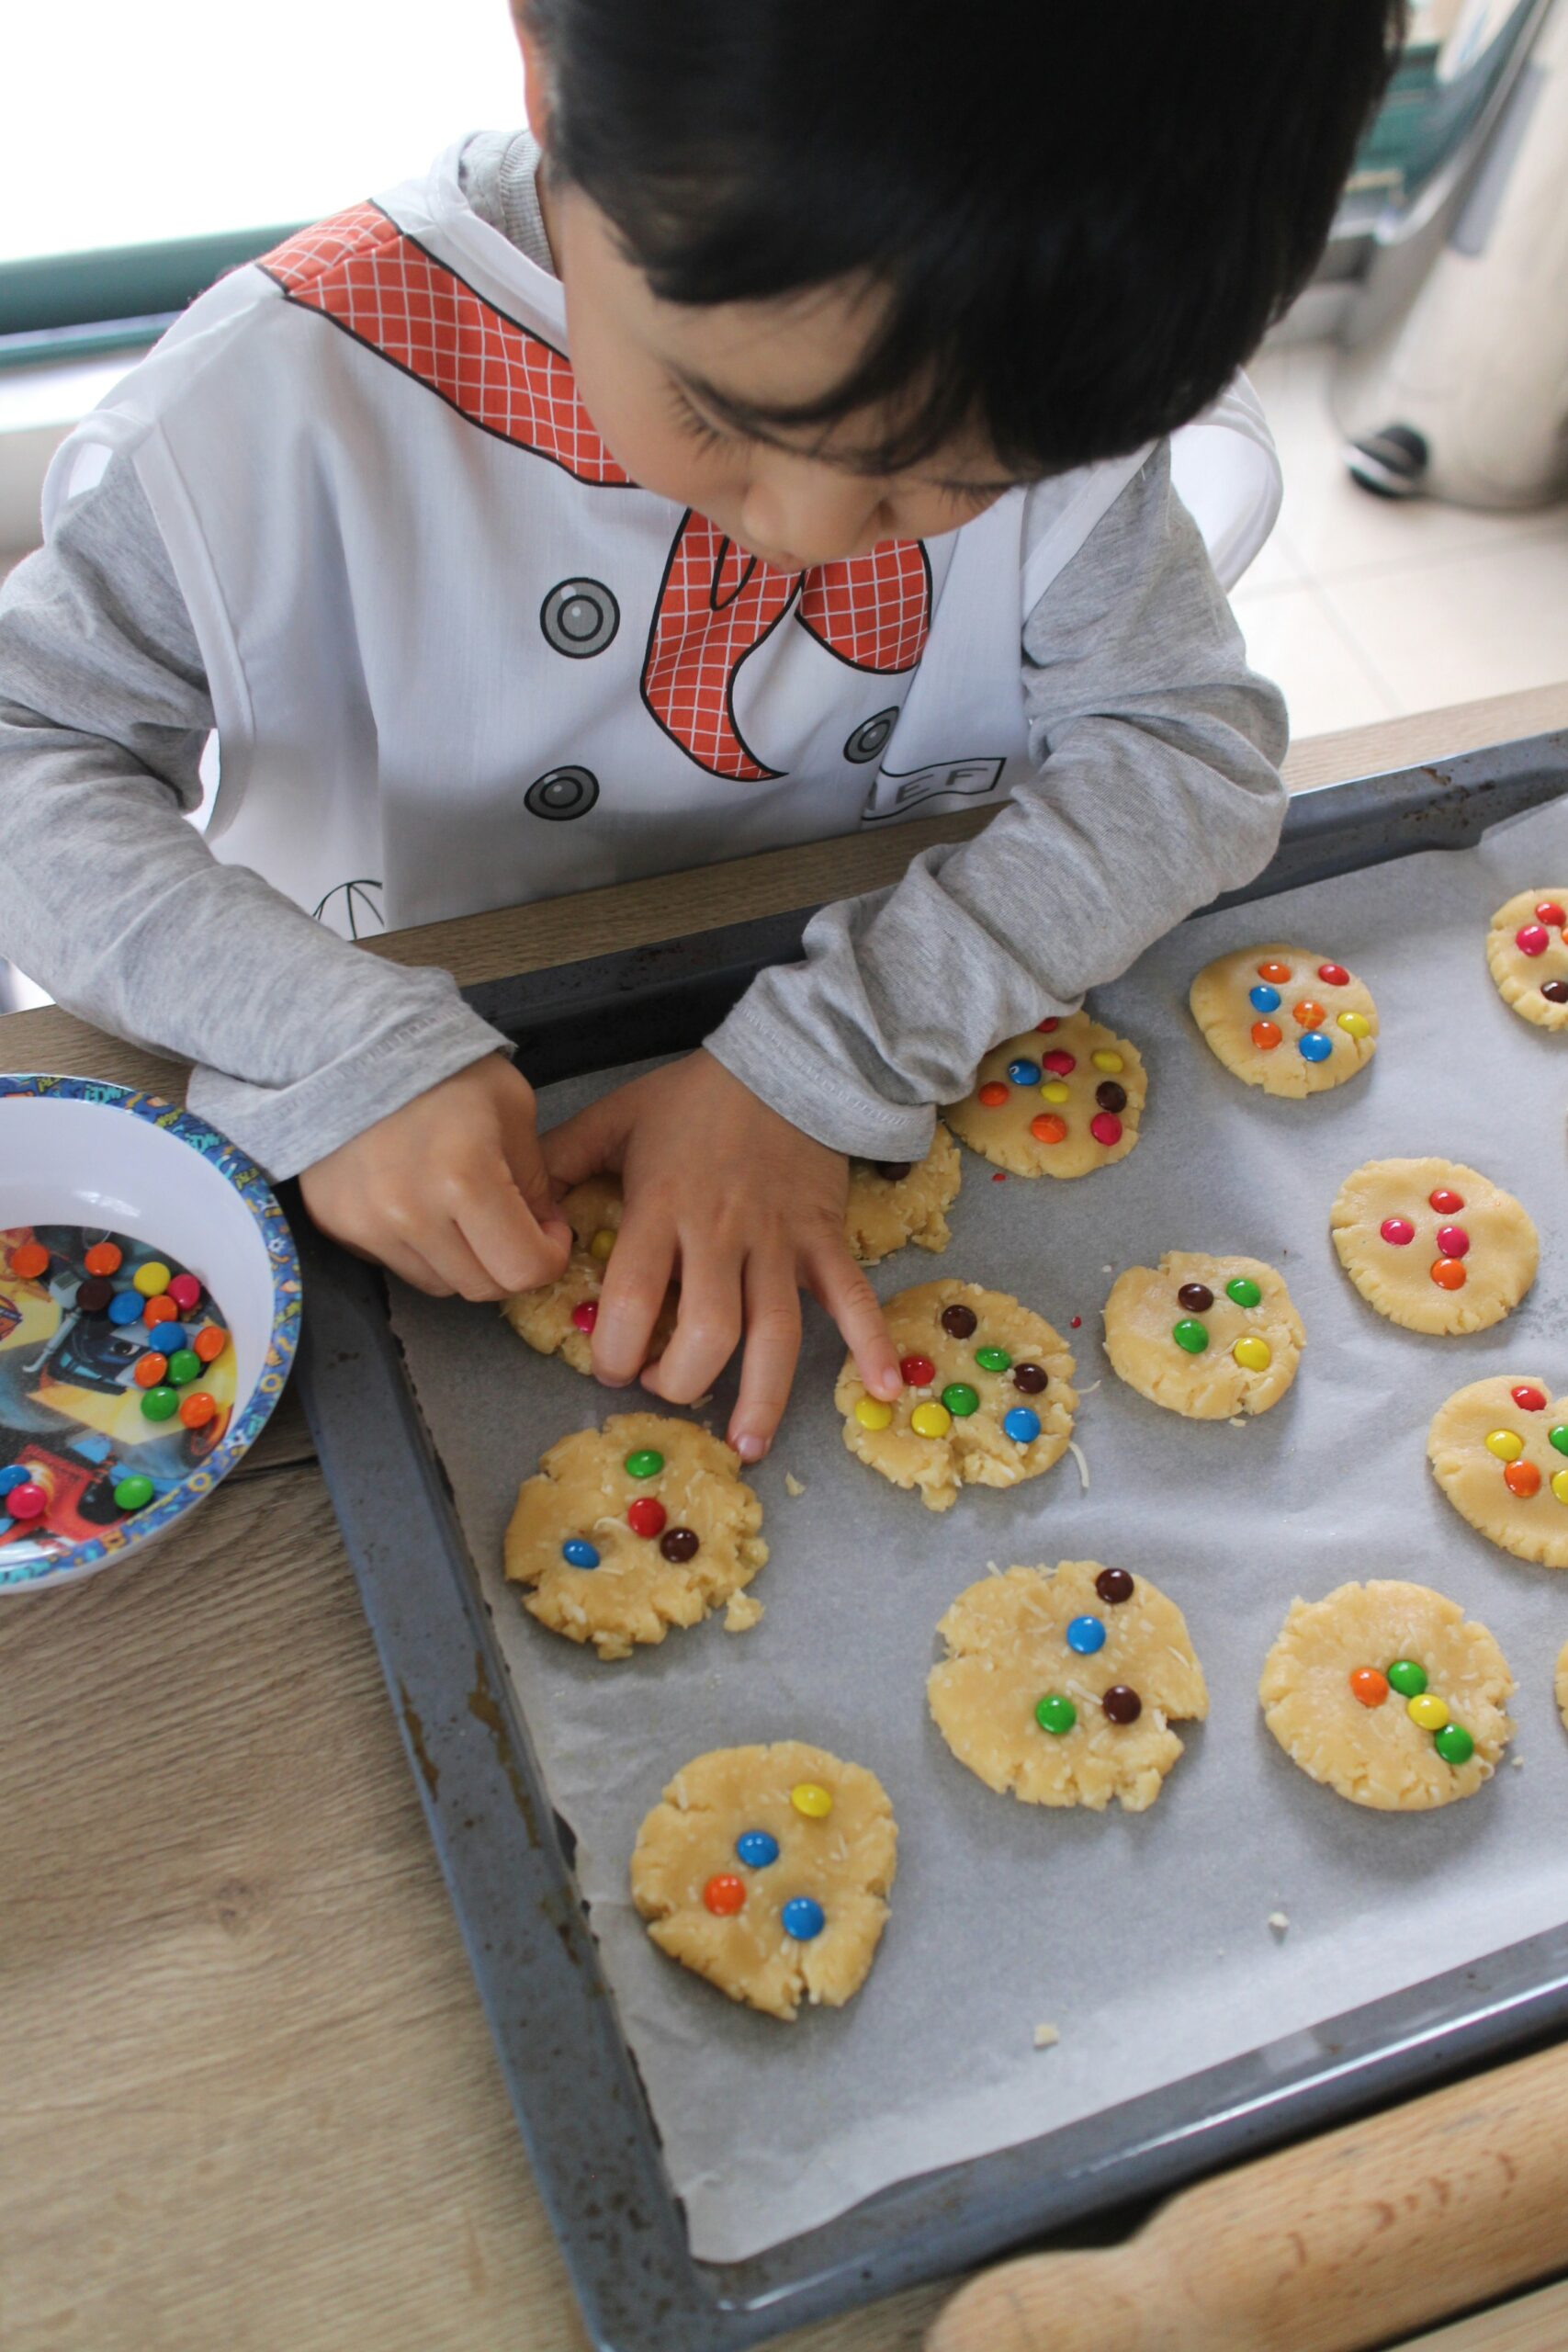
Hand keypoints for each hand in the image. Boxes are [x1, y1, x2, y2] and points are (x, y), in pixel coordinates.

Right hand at [299, 1053, 572, 1298]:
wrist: (353, 1046)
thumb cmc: (446, 1071)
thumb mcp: (514, 1110)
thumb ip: (535, 1181)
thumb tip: (543, 1232)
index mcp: (464, 1178)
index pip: (523, 1268)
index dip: (549, 1256)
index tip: (548, 1232)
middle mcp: (411, 1212)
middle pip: (482, 1287)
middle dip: (510, 1264)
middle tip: (512, 1226)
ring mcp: (366, 1224)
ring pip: (440, 1284)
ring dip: (464, 1261)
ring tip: (464, 1212)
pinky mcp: (337, 1226)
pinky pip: (398, 1266)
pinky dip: (422, 1250)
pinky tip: (423, 1206)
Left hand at [540, 1050, 901, 1458]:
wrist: (787, 1061)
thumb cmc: (696, 1097)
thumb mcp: (616, 1117)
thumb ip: (560, 1161)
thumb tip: (515, 1207)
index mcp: (663, 1207)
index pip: (634, 1295)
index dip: (614, 1346)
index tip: (608, 1367)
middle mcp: (721, 1234)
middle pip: (708, 1330)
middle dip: (681, 1378)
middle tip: (663, 1388)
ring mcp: (780, 1241)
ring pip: (775, 1330)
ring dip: (762, 1395)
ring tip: (747, 1446)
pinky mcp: (824, 1240)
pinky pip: (852, 1297)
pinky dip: (871, 1343)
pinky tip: (882, 1389)